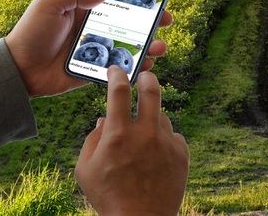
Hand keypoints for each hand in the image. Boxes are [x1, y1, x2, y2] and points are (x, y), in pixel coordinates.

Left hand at [5, 0, 171, 96]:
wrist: (19, 71)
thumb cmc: (31, 33)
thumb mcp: (49, 3)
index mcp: (84, 3)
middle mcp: (96, 22)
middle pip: (131, 16)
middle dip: (152, 15)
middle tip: (167, 17)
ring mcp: (99, 45)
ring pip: (132, 41)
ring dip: (150, 43)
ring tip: (160, 46)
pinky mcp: (98, 67)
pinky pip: (122, 66)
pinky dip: (137, 66)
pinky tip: (146, 65)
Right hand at [76, 67, 188, 215]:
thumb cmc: (109, 197)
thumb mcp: (85, 171)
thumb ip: (91, 140)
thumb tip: (104, 119)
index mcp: (119, 135)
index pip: (118, 91)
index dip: (116, 75)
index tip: (115, 69)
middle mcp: (145, 134)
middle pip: (152, 90)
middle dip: (148, 77)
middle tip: (145, 76)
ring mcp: (167, 142)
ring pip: (162, 117)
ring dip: (152, 121)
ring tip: (143, 143)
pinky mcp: (182, 153)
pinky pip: (173, 136)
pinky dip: (163, 141)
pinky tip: (155, 158)